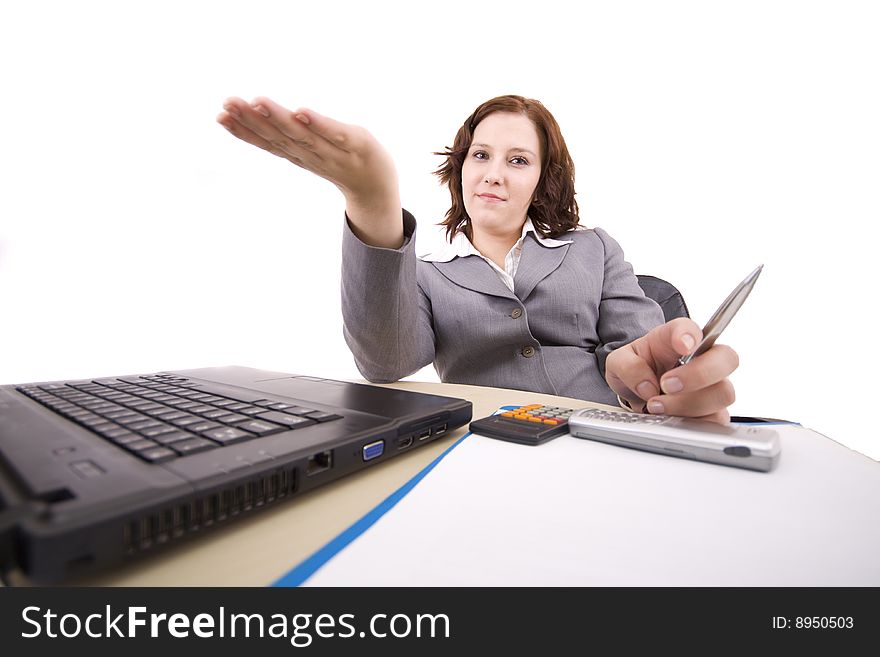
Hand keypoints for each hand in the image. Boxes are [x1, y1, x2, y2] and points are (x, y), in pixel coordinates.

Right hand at [217, 97, 401, 247]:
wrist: (377, 187)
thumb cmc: (340, 162)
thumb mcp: (309, 150)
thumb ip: (284, 136)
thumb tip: (256, 115)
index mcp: (299, 154)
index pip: (268, 142)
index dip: (243, 130)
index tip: (220, 115)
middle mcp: (312, 155)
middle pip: (279, 136)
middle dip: (252, 119)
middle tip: (228, 103)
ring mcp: (335, 152)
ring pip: (303, 135)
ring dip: (280, 119)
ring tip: (259, 101)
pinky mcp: (358, 145)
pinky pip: (337, 134)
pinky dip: (319, 125)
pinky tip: (302, 112)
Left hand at [604, 318, 738, 423]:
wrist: (638, 391)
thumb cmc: (637, 368)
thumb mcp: (620, 361)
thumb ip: (628, 366)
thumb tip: (647, 385)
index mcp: (679, 338)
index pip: (691, 328)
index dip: (690, 335)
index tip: (682, 345)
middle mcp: (703, 358)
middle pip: (727, 358)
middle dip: (697, 375)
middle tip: (666, 385)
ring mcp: (713, 385)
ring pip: (722, 393)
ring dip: (687, 404)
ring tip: (657, 406)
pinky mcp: (715, 411)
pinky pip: (716, 419)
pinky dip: (690, 422)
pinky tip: (671, 419)